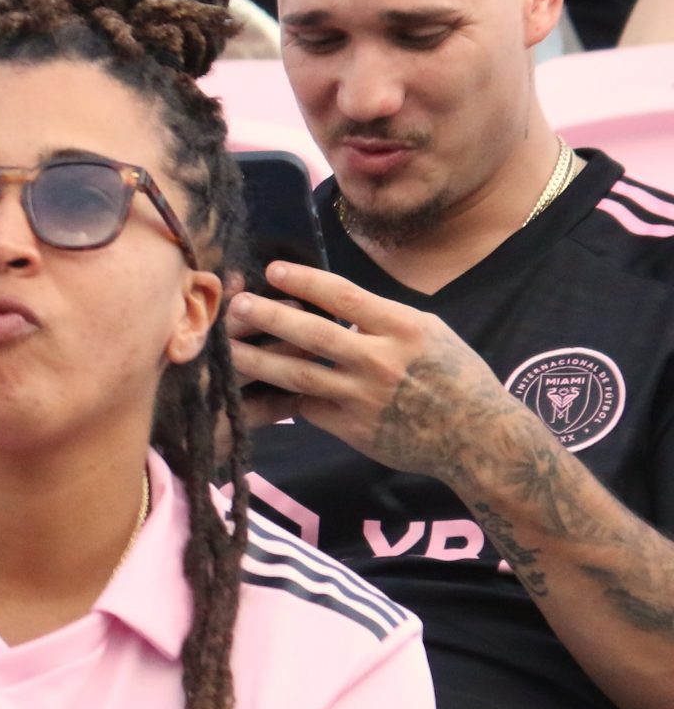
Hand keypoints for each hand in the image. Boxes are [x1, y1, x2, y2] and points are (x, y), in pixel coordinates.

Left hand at [226, 261, 513, 478]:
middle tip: (235, 304)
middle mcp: (381, 360)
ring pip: (298, 374)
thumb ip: (382, 319)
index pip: (343, 296)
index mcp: (403, 328)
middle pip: (311, 333)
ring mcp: (364, 397)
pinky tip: (258, 386)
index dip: (304, 280)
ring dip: (257, 359)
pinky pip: (308, 407)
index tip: (273, 269)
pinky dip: (283, 395)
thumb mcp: (430, 334)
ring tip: (229, 347)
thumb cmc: (456, 378)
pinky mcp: (353, 428)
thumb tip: (331, 301)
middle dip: (267, 316)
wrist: (479, 439)